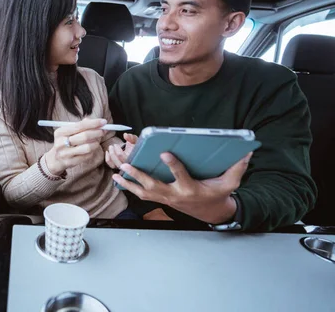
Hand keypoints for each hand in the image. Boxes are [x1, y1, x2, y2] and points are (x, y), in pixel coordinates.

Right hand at [45, 118, 105, 174]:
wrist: (55, 158)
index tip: (104, 121)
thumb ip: (81, 125)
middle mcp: (61, 143)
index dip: (94, 123)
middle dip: (97, 133)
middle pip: (85, 136)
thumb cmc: (65, 142)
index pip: (80, 126)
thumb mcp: (69, 131)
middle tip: (103, 131)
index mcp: (60, 132)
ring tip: (98, 140)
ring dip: (96, 143)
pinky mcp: (71, 162)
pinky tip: (92, 148)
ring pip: (87, 147)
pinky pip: (87, 156)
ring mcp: (65, 154)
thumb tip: (96, 122)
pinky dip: (93, 151)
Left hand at [105, 133, 137, 168]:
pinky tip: (107, 152)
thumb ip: (132, 138)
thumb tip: (125, 135)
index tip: (116, 145)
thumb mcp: (135, 141)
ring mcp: (122, 166)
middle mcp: (127, 165)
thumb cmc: (134, 146)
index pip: (124, 158)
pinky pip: (111, 165)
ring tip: (110, 147)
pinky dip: (108, 159)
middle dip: (113, 153)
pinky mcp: (117, 166)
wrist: (134, 151)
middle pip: (118, 163)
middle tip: (113, 145)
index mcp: (132, 159)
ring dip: (111, 155)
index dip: (118, 151)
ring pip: (114, 165)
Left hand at [112, 152, 252, 223]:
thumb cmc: (217, 194)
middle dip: (140, 175)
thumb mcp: (229, 183)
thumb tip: (247, 152)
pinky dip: (129, 187)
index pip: (180, 175)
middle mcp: (174, 194)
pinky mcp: (159, 199)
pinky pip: (140, 194)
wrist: (209, 212)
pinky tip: (117, 179)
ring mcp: (164, 198)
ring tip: (116, 172)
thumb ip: (237, 168)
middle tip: (127, 164)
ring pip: (143, 192)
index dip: (172, 165)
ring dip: (129, 182)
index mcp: (190, 188)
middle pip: (154, 186)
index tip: (164, 152)